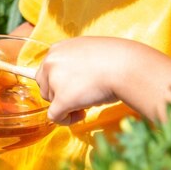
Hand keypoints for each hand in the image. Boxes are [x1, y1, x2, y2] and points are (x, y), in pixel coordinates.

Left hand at [36, 36, 170, 123]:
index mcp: (56, 49)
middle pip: (44, 87)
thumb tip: (67, 81)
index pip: (45, 71)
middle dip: (59, 94)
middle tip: (81, 95)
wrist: (126, 66)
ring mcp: (54, 80)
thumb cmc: (115, 59)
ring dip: (66, 105)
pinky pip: (54, 117)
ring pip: (50, 102)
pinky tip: (82, 114)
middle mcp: (50, 62)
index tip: (74, 86)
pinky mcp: (62, 99)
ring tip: (87, 100)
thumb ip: (72, 62)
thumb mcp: (87, 52)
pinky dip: (66, 120)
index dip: (58, 82)